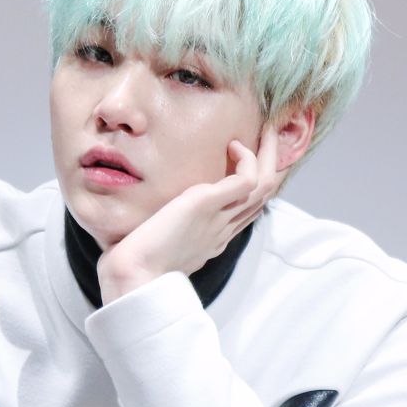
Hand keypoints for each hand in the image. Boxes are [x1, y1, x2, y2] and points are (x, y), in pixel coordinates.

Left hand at [96, 125, 283, 302]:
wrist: (133, 277)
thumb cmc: (136, 264)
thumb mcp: (158, 243)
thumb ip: (166, 230)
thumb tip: (155, 220)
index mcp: (214, 238)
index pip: (247, 210)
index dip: (256, 184)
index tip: (252, 159)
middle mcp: (223, 229)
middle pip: (264, 196)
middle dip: (272, 164)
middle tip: (271, 135)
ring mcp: (220, 218)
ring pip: (265, 186)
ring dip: (270, 155)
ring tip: (267, 130)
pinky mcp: (208, 205)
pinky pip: (247, 180)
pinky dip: (247, 159)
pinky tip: (233, 145)